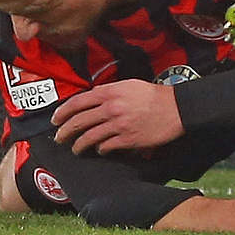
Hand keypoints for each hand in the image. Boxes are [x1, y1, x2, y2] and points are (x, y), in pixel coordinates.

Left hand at [51, 79, 184, 153]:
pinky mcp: (128, 140)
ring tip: (76, 149)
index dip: (61, 112)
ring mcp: (119, 125)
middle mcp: (112, 108)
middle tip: (59, 138)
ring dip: (78, 145)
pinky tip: (100, 150)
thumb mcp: (130, 85)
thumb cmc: (155, 96)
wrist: (178, 109)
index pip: (77, 103)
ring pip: (88, 138)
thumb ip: (109, 91)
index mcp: (111, 92)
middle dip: (64, 132)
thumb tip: (90, 99)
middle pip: (78, 122)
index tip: (55, 120)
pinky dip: (99, 150)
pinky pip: (105, 147)